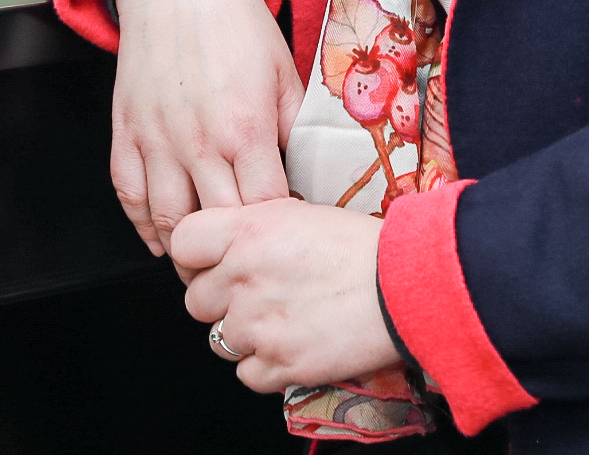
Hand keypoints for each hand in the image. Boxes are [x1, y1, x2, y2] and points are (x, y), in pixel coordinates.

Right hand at [110, 0, 303, 257]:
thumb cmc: (236, 24)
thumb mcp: (285, 71)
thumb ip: (296, 129)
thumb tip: (309, 175)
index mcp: (246, 127)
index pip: (265, 207)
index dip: (279, 228)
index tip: (288, 234)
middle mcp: (198, 141)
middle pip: (218, 224)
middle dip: (237, 247)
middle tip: (252, 258)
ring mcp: (156, 140)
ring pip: (168, 221)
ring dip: (188, 248)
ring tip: (209, 257)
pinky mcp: (125, 133)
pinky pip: (129, 197)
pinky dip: (143, 225)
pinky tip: (163, 237)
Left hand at [175, 201, 401, 392]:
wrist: (405, 285)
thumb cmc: (362, 245)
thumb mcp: (299, 214)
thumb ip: (254, 228)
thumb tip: (228, 246)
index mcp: (246, 230)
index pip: (183, 243)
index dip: (195, 257)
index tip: (211, 263)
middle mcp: (242, 277)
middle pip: (195, 300)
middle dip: (220, 300)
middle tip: (256, 295)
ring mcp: (257, 325)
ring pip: (219, 340)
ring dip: (243, 334)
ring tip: (281, 319)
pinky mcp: (279, 364)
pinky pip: (246, 374)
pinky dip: (265, 365)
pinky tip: (292, 343)